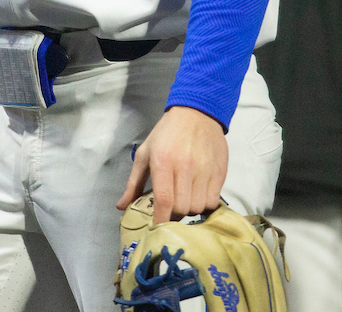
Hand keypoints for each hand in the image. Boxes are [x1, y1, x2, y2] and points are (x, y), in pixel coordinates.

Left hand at [117, 105, 227, 224]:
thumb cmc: (167, 133)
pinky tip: (199, 193)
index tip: (157, 229)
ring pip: (198, 207)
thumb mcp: (145, 153)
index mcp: (163, 162)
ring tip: (185, 197)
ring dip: (190, 209)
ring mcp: (205, 169)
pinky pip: (213, 201)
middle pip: (181, 208)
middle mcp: (185, 166)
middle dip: (174, 213)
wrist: (197, 112)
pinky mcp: (220, 171)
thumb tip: (121, 207)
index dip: (161, 220)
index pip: (164, 201)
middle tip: (171, 206)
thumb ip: (133, 182)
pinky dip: (205, 203)